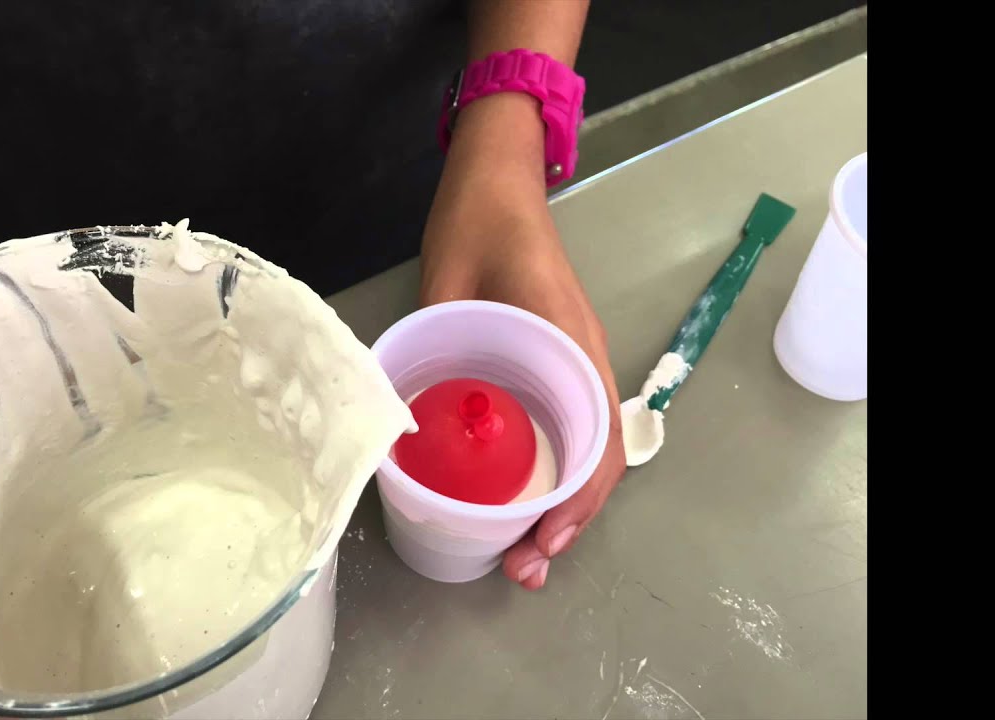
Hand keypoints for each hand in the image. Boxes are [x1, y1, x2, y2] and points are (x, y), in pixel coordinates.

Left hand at [420, 98, 625, 589]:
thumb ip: (430, 346)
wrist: (493, 181)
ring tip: (518, 554)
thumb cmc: (478, 224)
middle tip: (520, 569)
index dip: (577, 503)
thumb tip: (396, 424)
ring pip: (581, 454)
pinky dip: (547, 477)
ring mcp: (568, 367)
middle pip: (596, 462)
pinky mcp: (547, 367)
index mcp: (570, 346)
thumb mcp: (446, 285)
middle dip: (566, 525)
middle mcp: (581, 363)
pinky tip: (514, 504)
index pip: (599, 442)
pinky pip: (560, 432)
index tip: (541, 542)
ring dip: (559, 509)